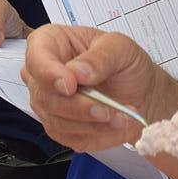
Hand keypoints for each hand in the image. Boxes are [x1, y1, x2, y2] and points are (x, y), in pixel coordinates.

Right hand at [22, 24, 168, 152]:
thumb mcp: (121, 48)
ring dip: (89, 120)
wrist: (141, 93)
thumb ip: (100, 57)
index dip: (48, 72)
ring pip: (54, 118)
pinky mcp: (60, 127)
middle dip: (76, 104)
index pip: (36, 56)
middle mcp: (46, 74)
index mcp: (52, 43)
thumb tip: (77, 71)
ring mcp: (50, 102)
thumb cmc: (126, 65)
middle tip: (103, 107)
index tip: (70, 84)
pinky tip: (114, 122)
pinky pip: (67, 135)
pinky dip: (94, 130)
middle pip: (43, 93)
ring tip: (117, 114)